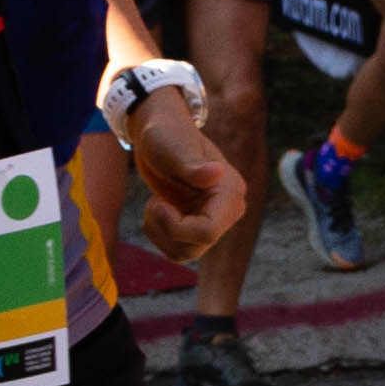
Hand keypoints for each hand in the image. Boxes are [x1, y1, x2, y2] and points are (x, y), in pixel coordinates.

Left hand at [124, 86, 243, 263]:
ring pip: (185, 253)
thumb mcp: (173, 149)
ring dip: (160, 233)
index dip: (176, 228)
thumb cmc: (165, 135)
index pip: (207, 233)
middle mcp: (227, 209)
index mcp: (229, 192)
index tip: (157, 203)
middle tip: (155, 202)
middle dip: (166, 230)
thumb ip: (193, 167)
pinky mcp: (196, 223)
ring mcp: (213, 218)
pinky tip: (159, 207)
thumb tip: (217, 172)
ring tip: (156, 203)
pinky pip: (177, 248)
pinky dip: (159, 234)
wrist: (157, 132)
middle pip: (196, 247)